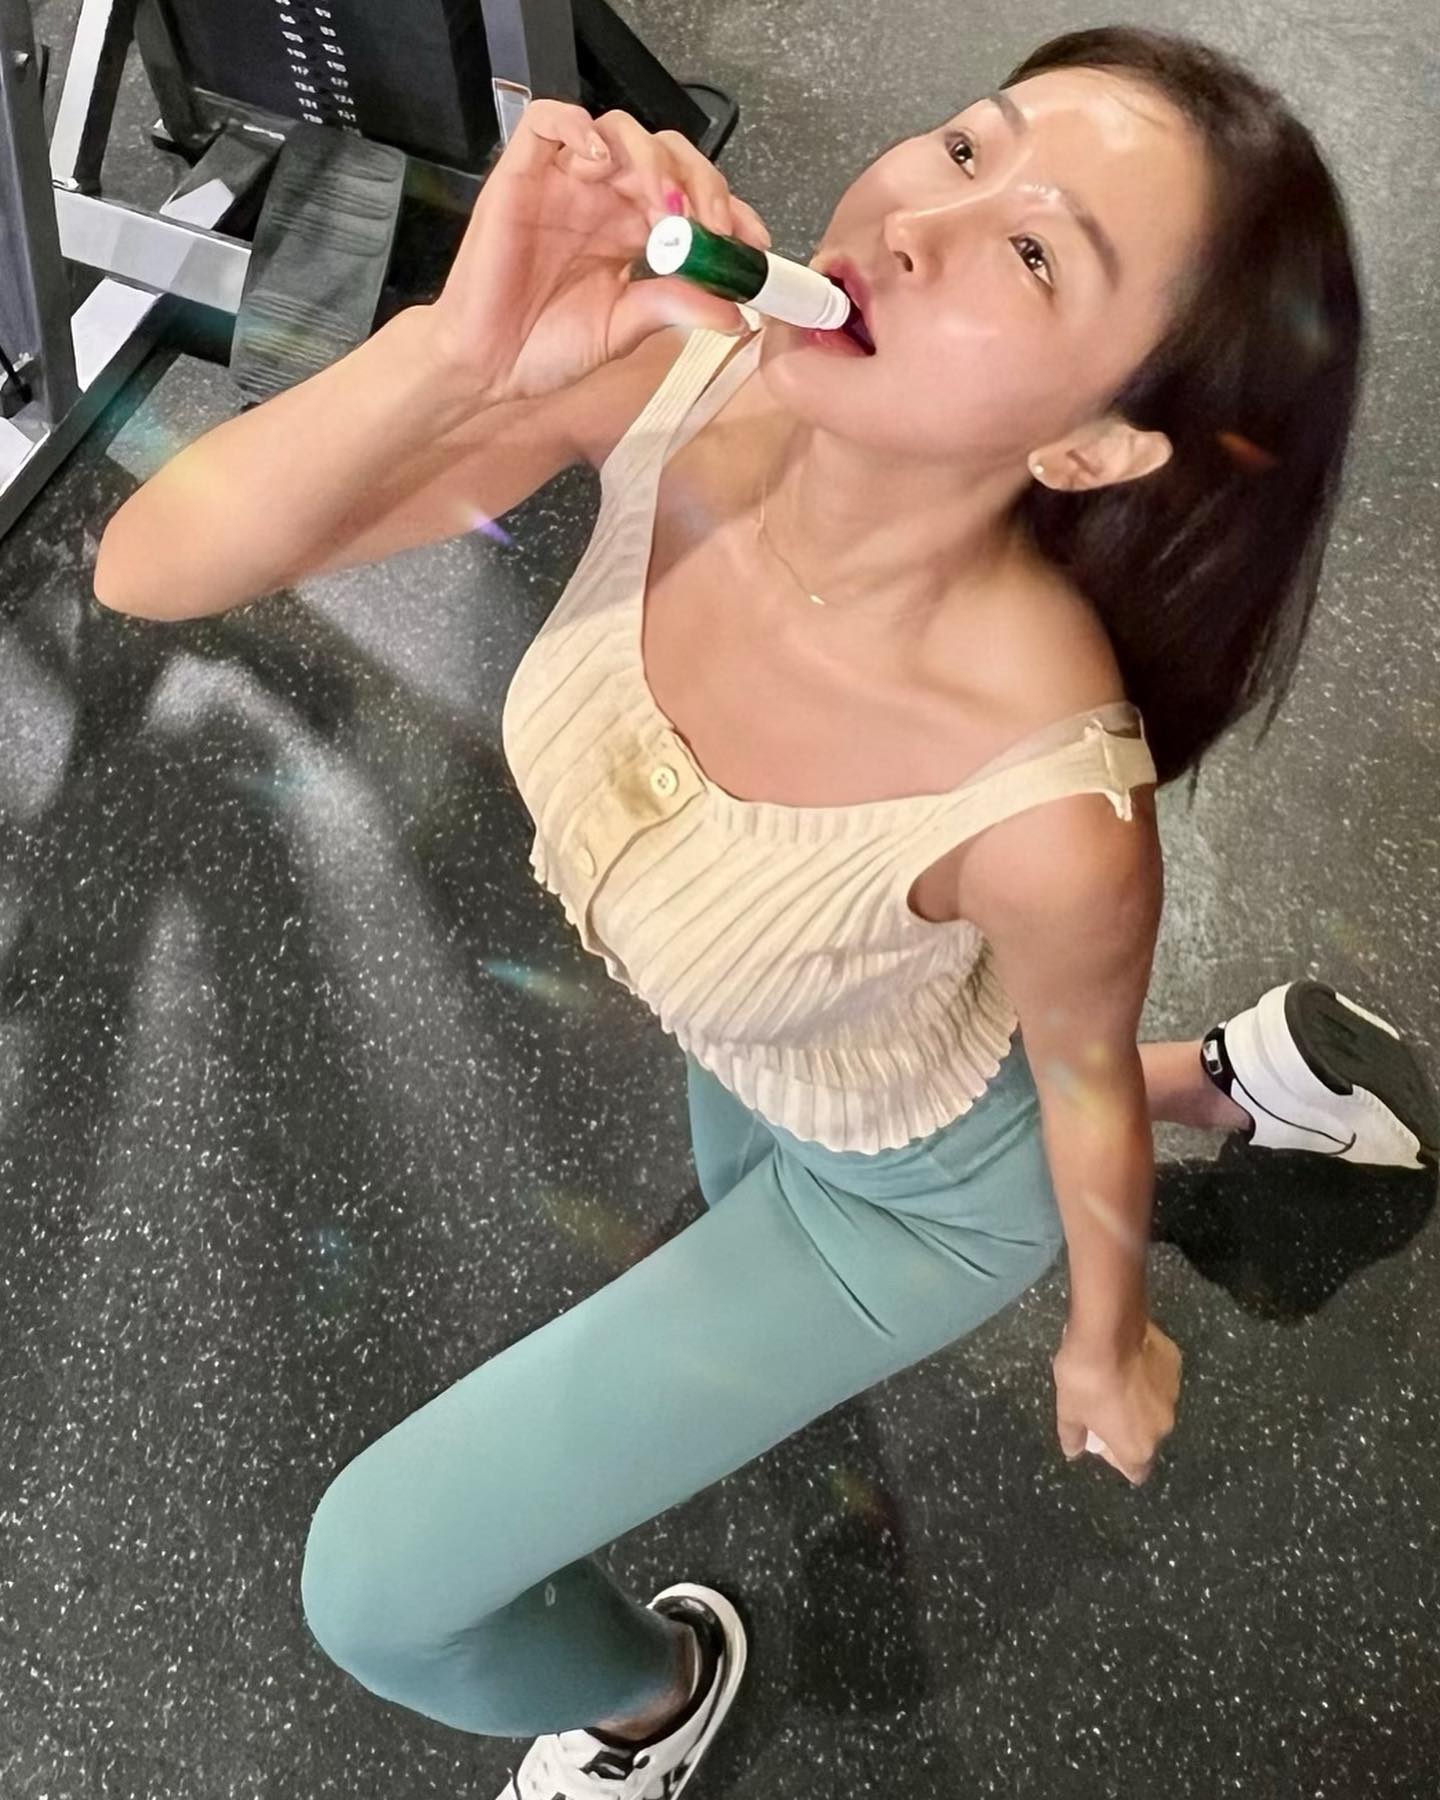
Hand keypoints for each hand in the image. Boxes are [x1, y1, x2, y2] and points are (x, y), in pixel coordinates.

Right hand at [424, 99, 772, 403]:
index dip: (729, 210)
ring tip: (665, 207)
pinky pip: (549, 121)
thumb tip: (737, 313)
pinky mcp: (522, 174)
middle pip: (666, 155)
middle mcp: (604, 199)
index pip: (693, 198)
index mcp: (632, 232)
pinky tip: (603, 163)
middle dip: (700, 183)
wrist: (489, 367)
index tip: (754, 244)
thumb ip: (675, 308)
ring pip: (620, 131)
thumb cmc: (545, 348)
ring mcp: (565, 183)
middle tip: (713, 226)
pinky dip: (581, 127)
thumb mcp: (624, 330)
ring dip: (653, 159)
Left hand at [1052, 1320, 1181, 1485]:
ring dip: (1138, 1399)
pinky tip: (1127, 1358)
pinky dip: (1147, 1374)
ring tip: (1114, 1377)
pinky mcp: (1176, 1366)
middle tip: (1102, 1404)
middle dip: (1126, 1426)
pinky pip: (1160, 1378)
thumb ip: (1073, 1436)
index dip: (1116, 1458)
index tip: (1100, 1438)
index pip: (1135, 1470)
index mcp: (1138, 1447)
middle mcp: (1163, 1428)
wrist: (1106, 1332)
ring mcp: (1174, 1395)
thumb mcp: (1067, 1410)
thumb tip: (1073, 1451)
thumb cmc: (1085, 1380)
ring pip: (1155, 1406)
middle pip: (1146, 1437)